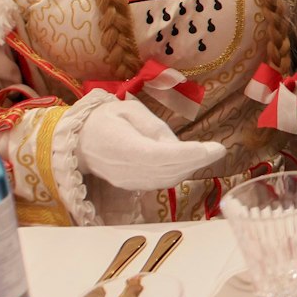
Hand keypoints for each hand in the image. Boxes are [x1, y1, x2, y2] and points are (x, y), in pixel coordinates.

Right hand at [77, 98, 226, 190]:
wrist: (77, 142)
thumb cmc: (103, 119)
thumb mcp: (128, 110)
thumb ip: (153, 127)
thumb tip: (175, 145)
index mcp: (122, 146)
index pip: (160, 156)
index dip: (188, 154)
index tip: (212, 149)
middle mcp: (126, 169)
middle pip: (168, 171)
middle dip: (197, 161)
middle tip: (218, 150)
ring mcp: (128, 181)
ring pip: (167, 180)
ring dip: (190, 168)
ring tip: (209, 154)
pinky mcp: (131, 186)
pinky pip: (160, 183)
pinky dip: (179, 173)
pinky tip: (192, 162)